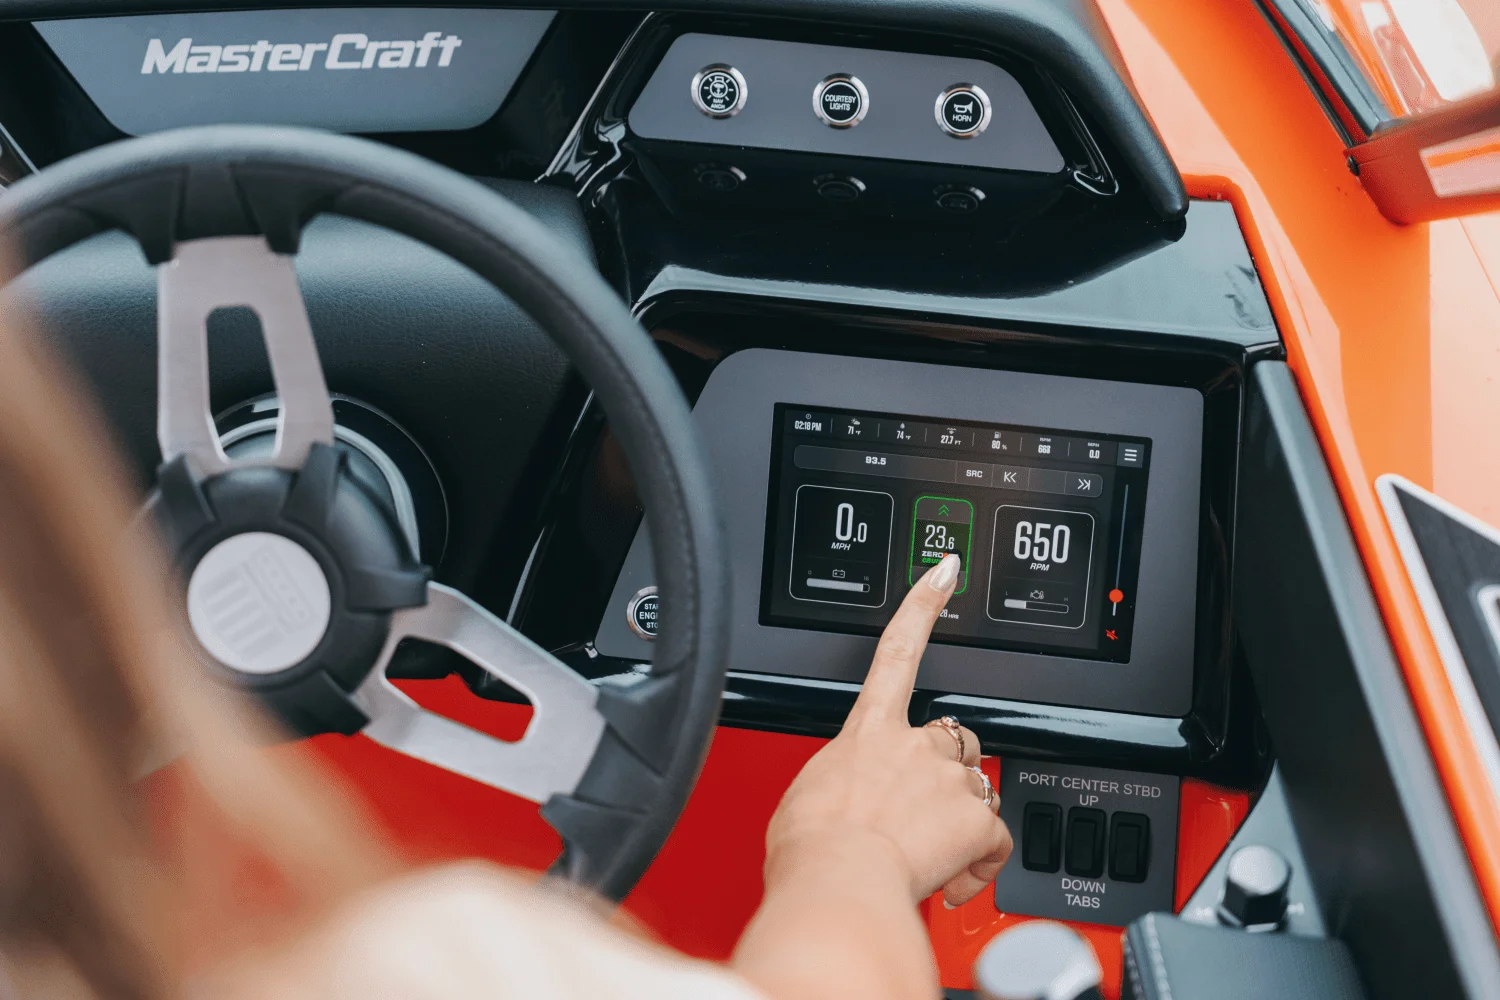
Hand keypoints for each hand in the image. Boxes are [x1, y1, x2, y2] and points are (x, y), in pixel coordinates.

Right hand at [764, 554, 1012, 907]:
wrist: (837, 882)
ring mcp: (948, 779)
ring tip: (925, 855)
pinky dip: (978, 863)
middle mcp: (913, 745)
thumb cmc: (811, 850)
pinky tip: (952, 879)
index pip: (897, 650)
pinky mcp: (976, 818)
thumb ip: (835, 786)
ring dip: (959, 820)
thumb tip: (836, 804)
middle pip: (951, 736)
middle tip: (920, 811)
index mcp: (866, 730)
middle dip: (945, 767)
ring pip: (977, 788)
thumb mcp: (804, 800)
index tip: (945, 572)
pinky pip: (995, 839)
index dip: (923, 606)